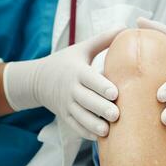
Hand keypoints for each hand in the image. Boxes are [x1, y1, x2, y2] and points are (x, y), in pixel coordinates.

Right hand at [4, 27, 124, 139]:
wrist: (39, 79)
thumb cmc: (66, 62)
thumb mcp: (81, 48)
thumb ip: (103, 40)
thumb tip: (126, 28)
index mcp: (77, 71)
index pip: (89, 79)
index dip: (101, 86)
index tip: (115, 93)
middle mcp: (71, 89)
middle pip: (86, 101)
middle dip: (101, 108)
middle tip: (117, 115)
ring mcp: (66, 105)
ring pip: (80, 117)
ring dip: (93, 124)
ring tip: (108, 131)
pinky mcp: (64, 116)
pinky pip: (74, 126)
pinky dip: (85, 132)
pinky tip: (99, 137)